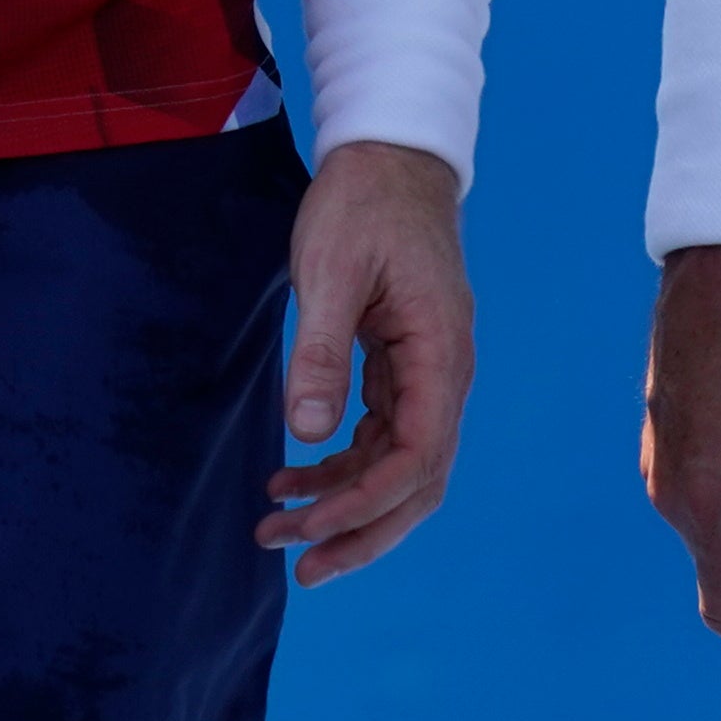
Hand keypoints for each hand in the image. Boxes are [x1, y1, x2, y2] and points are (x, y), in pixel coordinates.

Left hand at [261, 140, 472, 585]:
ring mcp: (425, 370)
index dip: (365, 503)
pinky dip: (340, 464)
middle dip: (360, 530)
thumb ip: (321, 352)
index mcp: (440, 353)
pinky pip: (379, 434)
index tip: (309, 529)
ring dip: (343, 504)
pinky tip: (292, 477)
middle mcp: (444, 372)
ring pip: (397, 464)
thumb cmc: (363, 203)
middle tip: (300, 569)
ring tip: (277, 530)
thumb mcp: (332, 270)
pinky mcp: (401, 362)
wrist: (390, 152)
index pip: (417, 457)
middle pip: (417, 481)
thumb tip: (305, 433)